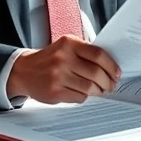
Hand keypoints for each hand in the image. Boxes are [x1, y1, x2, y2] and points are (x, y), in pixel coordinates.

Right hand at [7, 35, 121, 103]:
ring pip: (89, 87)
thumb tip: (110, 66)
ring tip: (100, 90)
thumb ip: (85, 52)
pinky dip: (84, 96)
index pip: (98, 55)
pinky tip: (82, 93)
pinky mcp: (54, 91)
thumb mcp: (65, 47)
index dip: (111, 66)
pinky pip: (79, 97)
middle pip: (96, 73)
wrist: (24, 71)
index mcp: (69, 43)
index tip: (117, 73)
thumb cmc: (50, 59)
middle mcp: (63, 58)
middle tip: (111, 85)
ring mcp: (58, 76)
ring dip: (98, 91)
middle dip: (107, 82)